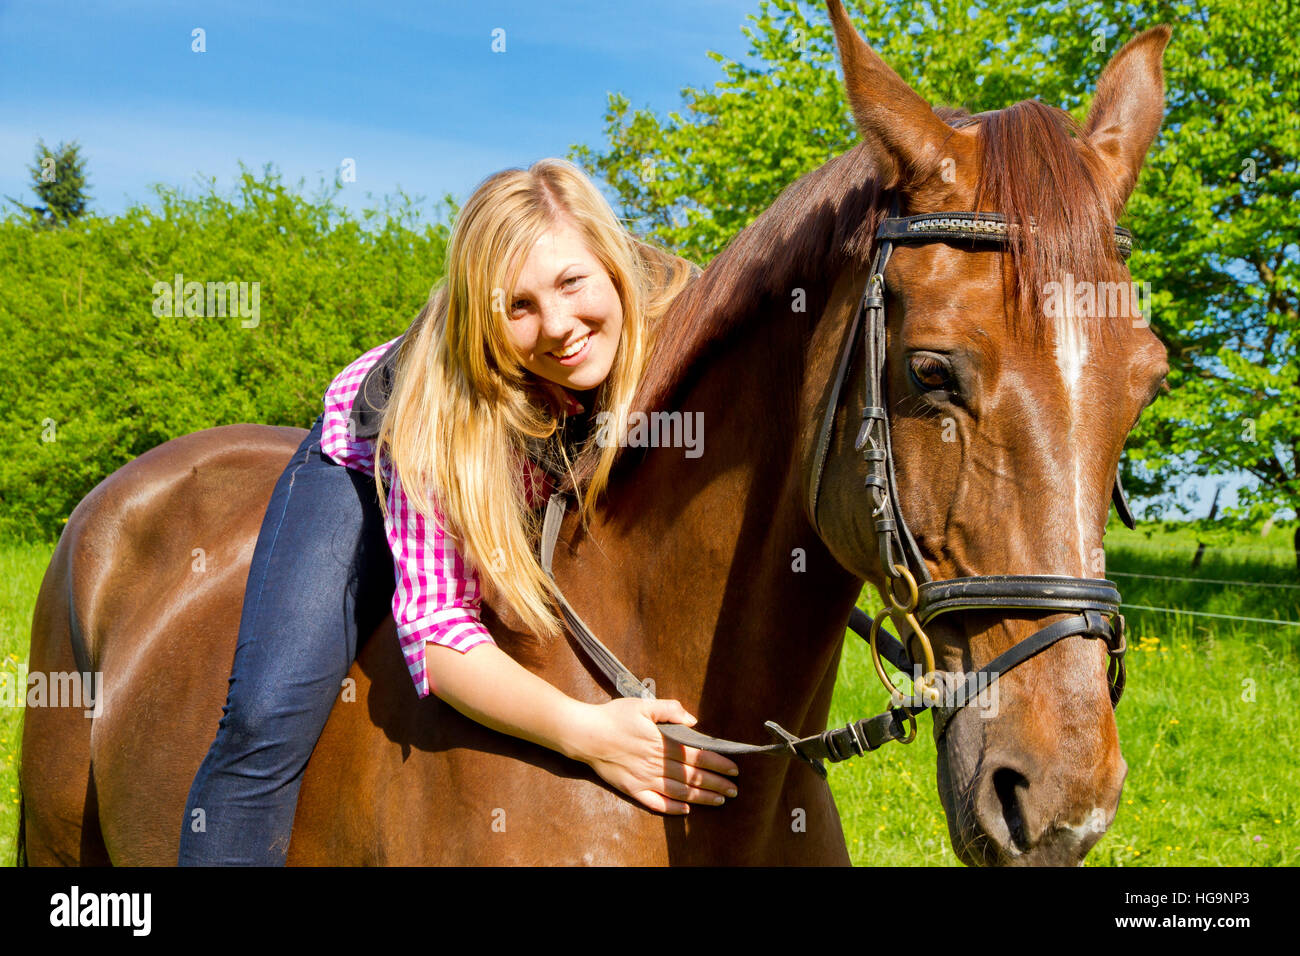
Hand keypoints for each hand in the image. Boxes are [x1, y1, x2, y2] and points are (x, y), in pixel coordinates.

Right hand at [572, 698, 739, 813]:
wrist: (584, 734)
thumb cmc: (613, 716)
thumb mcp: (642, 704)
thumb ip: (670, 709)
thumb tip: (693, 721)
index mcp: (661, 742)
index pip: (697, 755)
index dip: (717, 763)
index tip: (734, 769)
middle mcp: (655, 764)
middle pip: (692, 776)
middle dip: (716, 784)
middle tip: (735, 791)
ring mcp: (644, 779)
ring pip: (679, 791)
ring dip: (701, 798)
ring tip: (720, 801)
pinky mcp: (631, 789)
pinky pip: (655, 803)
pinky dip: (672, 808)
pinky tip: (686, 811)